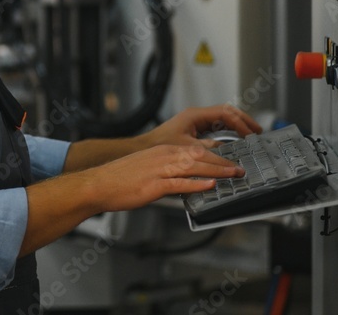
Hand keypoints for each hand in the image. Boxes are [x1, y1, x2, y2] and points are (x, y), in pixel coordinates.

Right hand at [85, 144, 244, 210]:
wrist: (98, 184)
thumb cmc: (119, 179)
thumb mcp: (146, 168)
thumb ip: (166, 172)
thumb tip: (183, 180)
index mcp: (161, 152)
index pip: (195, 151)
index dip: (215, 157)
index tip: (229, 162)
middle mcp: (162, 157)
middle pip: (199, 157)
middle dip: (222, 163)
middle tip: (239, 169)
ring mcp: (159, 170)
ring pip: (194, 167)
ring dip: (217, 171)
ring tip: (233, 175)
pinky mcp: (154, 185)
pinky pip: (180, 184)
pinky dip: (197, 184)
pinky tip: (209, 185)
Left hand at [141, 105, 261, 148]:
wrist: (146, 147)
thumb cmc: (161, 145)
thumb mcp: (188, 149)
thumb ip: (208, 149)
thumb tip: (227, 151)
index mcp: (195, 115)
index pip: (225, 113)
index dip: (240, 123)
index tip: (250, 134)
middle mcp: (197, 115)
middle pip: (227, 112)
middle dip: (243, 120)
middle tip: (257, 131)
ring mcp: (197, 120)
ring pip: (224, 117)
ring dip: (238, 124)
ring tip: (251, 134)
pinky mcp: (196, 127)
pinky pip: (218, 125)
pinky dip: (230, 130)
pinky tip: (238, 138)